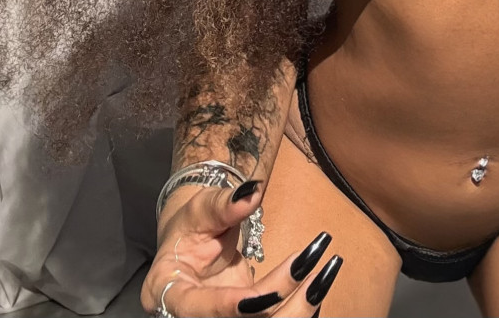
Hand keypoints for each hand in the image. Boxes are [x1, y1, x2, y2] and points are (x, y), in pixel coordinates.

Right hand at [141, 184, 342, 315]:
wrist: (191, 246)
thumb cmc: (190, 227)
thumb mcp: (199, 210)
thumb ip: (224, 205)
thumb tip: (253, 193)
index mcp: (170, 294)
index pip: (207, 309)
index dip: (239, 305)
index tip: (277, 291)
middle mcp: (193, 317)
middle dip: (286, 304)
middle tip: (316, 261)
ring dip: (301, 307)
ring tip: (327, 269)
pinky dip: (301, 307)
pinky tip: (319, 284)